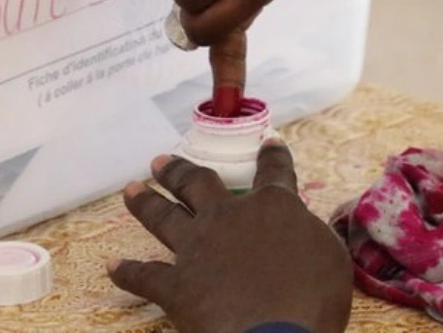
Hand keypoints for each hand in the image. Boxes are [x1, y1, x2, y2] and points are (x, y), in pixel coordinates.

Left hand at [108, 142, 352, 332]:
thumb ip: (311, 236)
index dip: (273, 156)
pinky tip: (112, 267)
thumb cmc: (314, 300)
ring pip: (163, 216)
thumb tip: (301, 228)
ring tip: (132, 188)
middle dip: (179, 169)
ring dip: (146, 201)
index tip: (268, 143)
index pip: (274, 172)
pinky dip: (126, 273)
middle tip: (160, 161)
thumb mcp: (330, 259)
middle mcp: (228, 217)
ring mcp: (197, 248)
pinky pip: (144, 276)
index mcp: (273, 207)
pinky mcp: (176, 285)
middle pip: (199, 183)